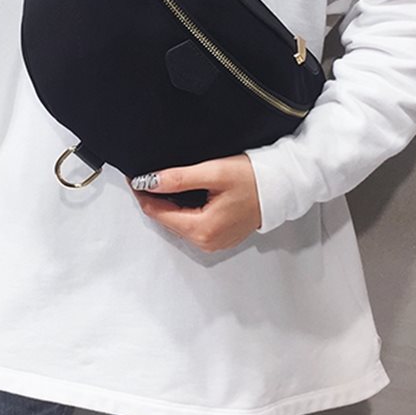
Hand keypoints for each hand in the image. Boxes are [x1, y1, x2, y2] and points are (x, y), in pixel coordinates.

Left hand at [125, 153, 261, 251]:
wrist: (281, 186)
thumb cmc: (253, 179)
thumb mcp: (212, 172)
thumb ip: (178, 178)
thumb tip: (148, 181)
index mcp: (202, 229)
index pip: (158, 213)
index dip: (143, 193)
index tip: (133, 176)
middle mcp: (206, 242)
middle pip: (166, 220)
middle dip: (152, 199)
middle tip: (143, 176)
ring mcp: (213, 242)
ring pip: (177, 222)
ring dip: (166, 204)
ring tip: (158, 182)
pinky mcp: (219, 236)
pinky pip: (191, 224)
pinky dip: (181, 210)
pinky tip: (180, 194)